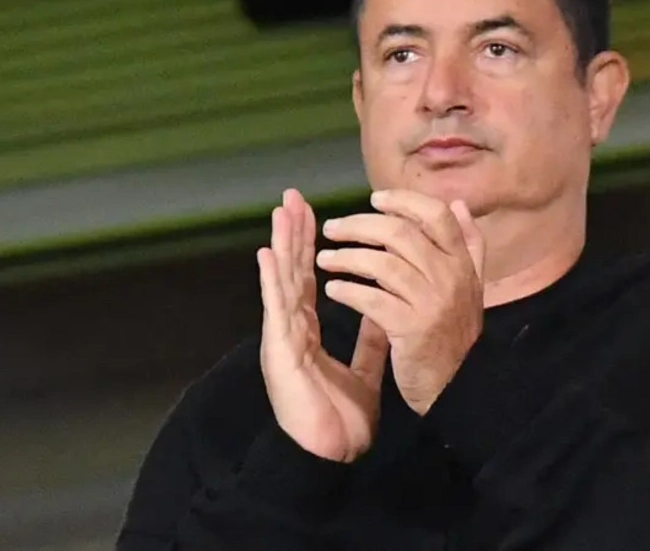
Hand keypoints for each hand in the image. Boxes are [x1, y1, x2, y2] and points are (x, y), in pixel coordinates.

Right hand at [257, 189, 389, 462]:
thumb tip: (381, 311)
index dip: (311, 245)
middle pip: (292, 271)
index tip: (313, 213)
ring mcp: (283, 337)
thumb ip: (370, 339)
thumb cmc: (340, 418)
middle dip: (293, 232)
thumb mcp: (364, 370)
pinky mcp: (280, 352)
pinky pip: (276, 311)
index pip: (310, 277)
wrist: (332, 454)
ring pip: (281, 282)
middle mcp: (292, 327)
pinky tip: (268, 255)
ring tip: (281, 211)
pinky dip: (271, 281)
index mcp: (309, 330)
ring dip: (280, 245)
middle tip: (293, 196)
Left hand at [316, 190, 484, 414]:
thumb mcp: (471, 286)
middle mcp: (450, 277)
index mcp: (463, 263)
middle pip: (401, 233)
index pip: (436, 215)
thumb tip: (457, 204)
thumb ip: (468, 244)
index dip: (404, 201)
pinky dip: (348, 291)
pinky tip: (333, 289)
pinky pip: (372, 300)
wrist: (458, 387)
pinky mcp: (411, 329)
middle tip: (331, 228)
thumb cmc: (455, 334)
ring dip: (346, 257)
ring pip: (382, 263)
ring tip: (324, 259)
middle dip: (360, 225)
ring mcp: (432, 303)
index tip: (374, 199)